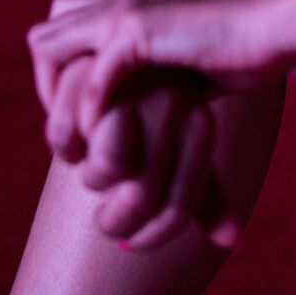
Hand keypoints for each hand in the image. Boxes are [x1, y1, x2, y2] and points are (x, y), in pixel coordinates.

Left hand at [29, 0, 295, 142]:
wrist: (278, 28)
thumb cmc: (244, 50)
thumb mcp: (185, 63)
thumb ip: (155, 74)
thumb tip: (144, 109)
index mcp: (129, 5)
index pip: (59, 26)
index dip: (59, 73)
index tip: (82, 120)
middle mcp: (119, 3)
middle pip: (41, 35)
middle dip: (46, 85)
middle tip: (73, 131)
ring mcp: (126, 13)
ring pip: (49, 48)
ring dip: (56, 99)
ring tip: (78, 140)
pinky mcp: (140, 33)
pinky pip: (90, 77)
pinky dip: (90, 112)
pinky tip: (107, 138)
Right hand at [44, 57, 241, 249]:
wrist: (106, 55)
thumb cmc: (146, 125)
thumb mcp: (184, 158)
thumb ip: (204, 198)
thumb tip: (230, 239)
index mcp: (199, 124)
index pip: (180, 207)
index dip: (154, 234)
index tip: (134, 239)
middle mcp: (173, 103)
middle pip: (140, 198)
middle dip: (114, 221)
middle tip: (106, 219)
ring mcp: (131, 86)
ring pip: (101, 172)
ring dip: (90, 180)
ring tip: (92, 163)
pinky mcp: (89, 69)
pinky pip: (67, 138)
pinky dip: (65, 147)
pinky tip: (74, 137)